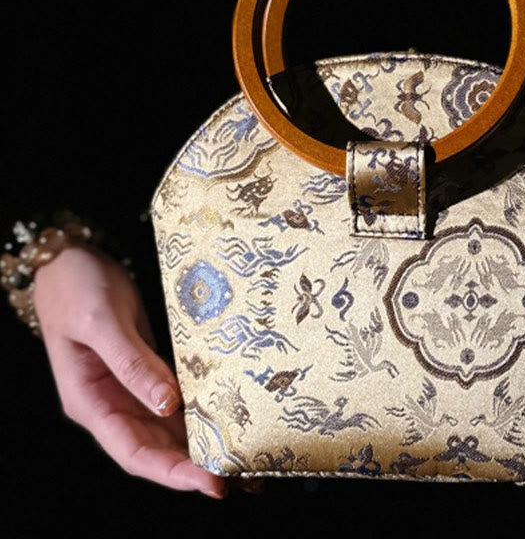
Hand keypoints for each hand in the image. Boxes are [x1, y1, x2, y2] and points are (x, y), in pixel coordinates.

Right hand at [33, 246, 225, 498]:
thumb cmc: (77, 287)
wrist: (70, 256)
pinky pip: (174, 398)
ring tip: (240, 456)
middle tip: (240, 475)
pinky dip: (197, 410)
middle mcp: (110, 402)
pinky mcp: (145, 367)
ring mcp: (128, 386)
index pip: (134, 451)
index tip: (210, 482)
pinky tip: (223, 416)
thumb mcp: (103, 323)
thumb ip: (134, 364)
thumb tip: (169, 405)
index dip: (172, 472)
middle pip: (155, 447)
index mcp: (90, 402)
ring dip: (200, 443)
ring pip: (167, 428)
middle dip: (194, 466)